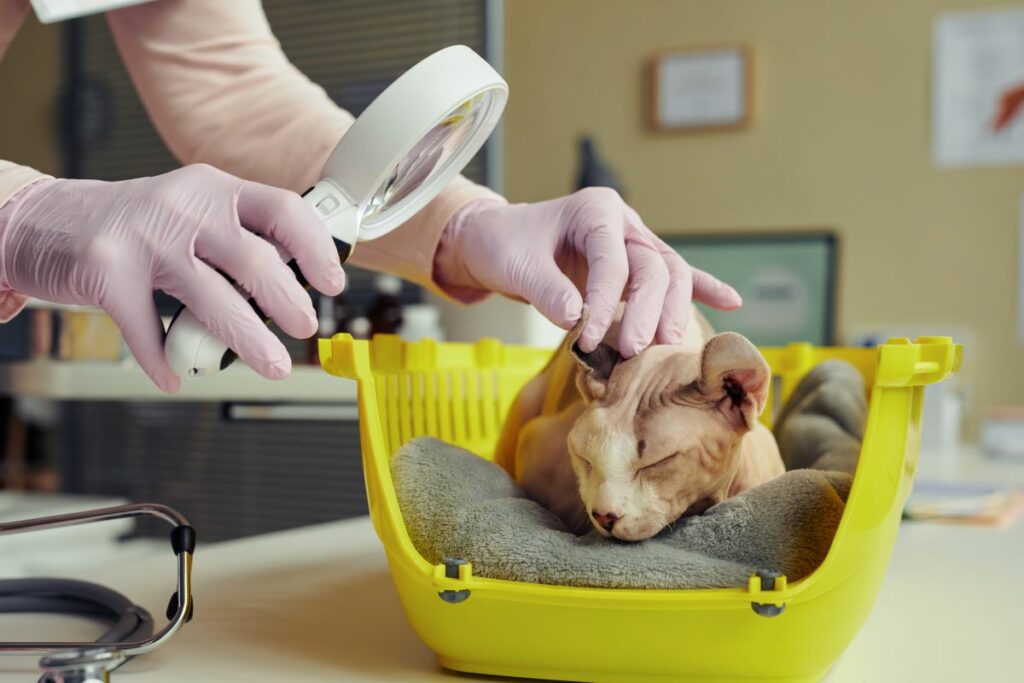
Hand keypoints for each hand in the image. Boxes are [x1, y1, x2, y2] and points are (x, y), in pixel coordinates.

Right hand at [0, 164, 345, 391]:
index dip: (315, 247)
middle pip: (254, 260)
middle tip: (304, 328)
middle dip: (288, 303)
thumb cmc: (135, 224)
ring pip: (212, 299)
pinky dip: (164, 360)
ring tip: (273, 365)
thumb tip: (297, 282)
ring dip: (249, 341)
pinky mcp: (107, 272)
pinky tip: (174, 377)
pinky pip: (147, 330)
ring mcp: (144, 238)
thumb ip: (238, 236)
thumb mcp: (192, 211)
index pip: (282, 209)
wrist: (44, 219)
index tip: (333, 283)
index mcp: (215, 188)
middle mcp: (184, 206)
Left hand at [434, 187, 741, 356]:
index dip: (603, 300)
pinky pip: (673, 276)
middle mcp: (622, 222)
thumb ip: (546, 290)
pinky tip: (731, 302)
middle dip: (647, 309)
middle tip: (634, 349)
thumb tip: (577, 317)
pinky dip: (700, 288)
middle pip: (653, 266)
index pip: (613, 258)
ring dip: (671, 309)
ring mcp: (633, 242)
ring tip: (667, 342)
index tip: (585, 337)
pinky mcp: (635, 265)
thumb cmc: (506, 246)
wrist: (498, 242)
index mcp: (596, 209)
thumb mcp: (516, 265)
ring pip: (669, 273)